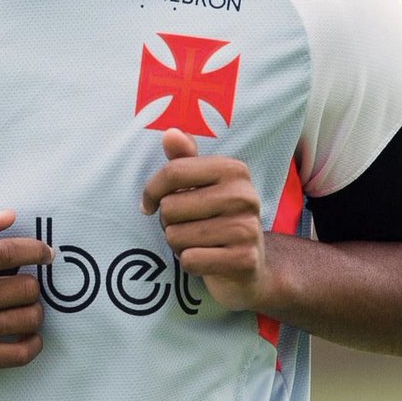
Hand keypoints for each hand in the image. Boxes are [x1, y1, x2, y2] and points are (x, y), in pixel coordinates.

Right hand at [0, 205, 53, 373]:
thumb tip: (10, 215)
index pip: (5, 253)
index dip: (34, 250)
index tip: (46, 253)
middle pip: (23, 288)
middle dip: (32, 283)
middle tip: (24, 283)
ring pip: (26, 319)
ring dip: (34, 309)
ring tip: (24, 305)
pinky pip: (19, 354)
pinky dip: (33, 342)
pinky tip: (28, 332)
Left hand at [140, 128, 267, 310]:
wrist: (252, 267)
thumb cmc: (217, 219)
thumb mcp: (202, 186)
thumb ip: (184, 159)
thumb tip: (170, 134)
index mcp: (233, 170)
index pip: (173, 171)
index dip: (151, 190)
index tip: (149, 203)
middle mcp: (244, 196)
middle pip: (170, 207)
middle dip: (168, 222)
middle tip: (187, 226)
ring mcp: (247, 229)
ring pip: (176, 236)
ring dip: (179, 244)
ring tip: (198, 242)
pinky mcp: (244, 260)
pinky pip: (190, 260)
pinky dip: (190, 263)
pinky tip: (207, 259)